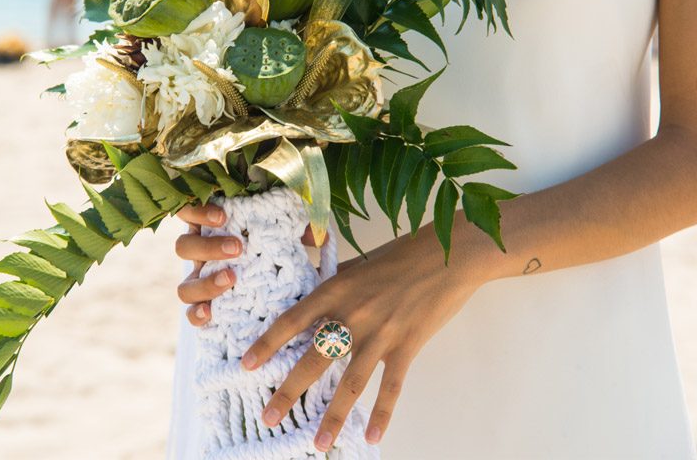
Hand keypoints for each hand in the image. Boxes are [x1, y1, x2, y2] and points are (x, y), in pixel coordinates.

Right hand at [174, 203, 324, 326]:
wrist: (275, 291)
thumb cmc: (275, 253)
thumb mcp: (286, 237)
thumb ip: (298, 230)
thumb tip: (318, 236)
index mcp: (211, 230)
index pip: (190, 212)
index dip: (198, 211)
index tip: (224, 215)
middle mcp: (200, 258)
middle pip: (184, 248)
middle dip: (208, 247)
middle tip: (238, 248)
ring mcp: (199, 285)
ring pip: (184, 286)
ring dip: (205, 283)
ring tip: (232, 279)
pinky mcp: (205, 310)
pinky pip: (191, 315)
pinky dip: (197, 314)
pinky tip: (211, 313)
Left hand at [240, 232, 485, 450]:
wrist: (449, 255)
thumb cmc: (402, 255)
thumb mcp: (358, 261)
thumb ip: (330, 274)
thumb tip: (304, 271)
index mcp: (336, 289)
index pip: (292, 320)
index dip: (267, 343)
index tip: (246, 365)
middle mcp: (353, 314)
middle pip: (314, 358)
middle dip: (289, 391)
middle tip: (269, 416)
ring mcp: (381, 333)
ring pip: (350, 382)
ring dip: (333, 416)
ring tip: (318, 443)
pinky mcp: (408, 346)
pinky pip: (391, 387)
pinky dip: (382, 414)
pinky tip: (373, 437)